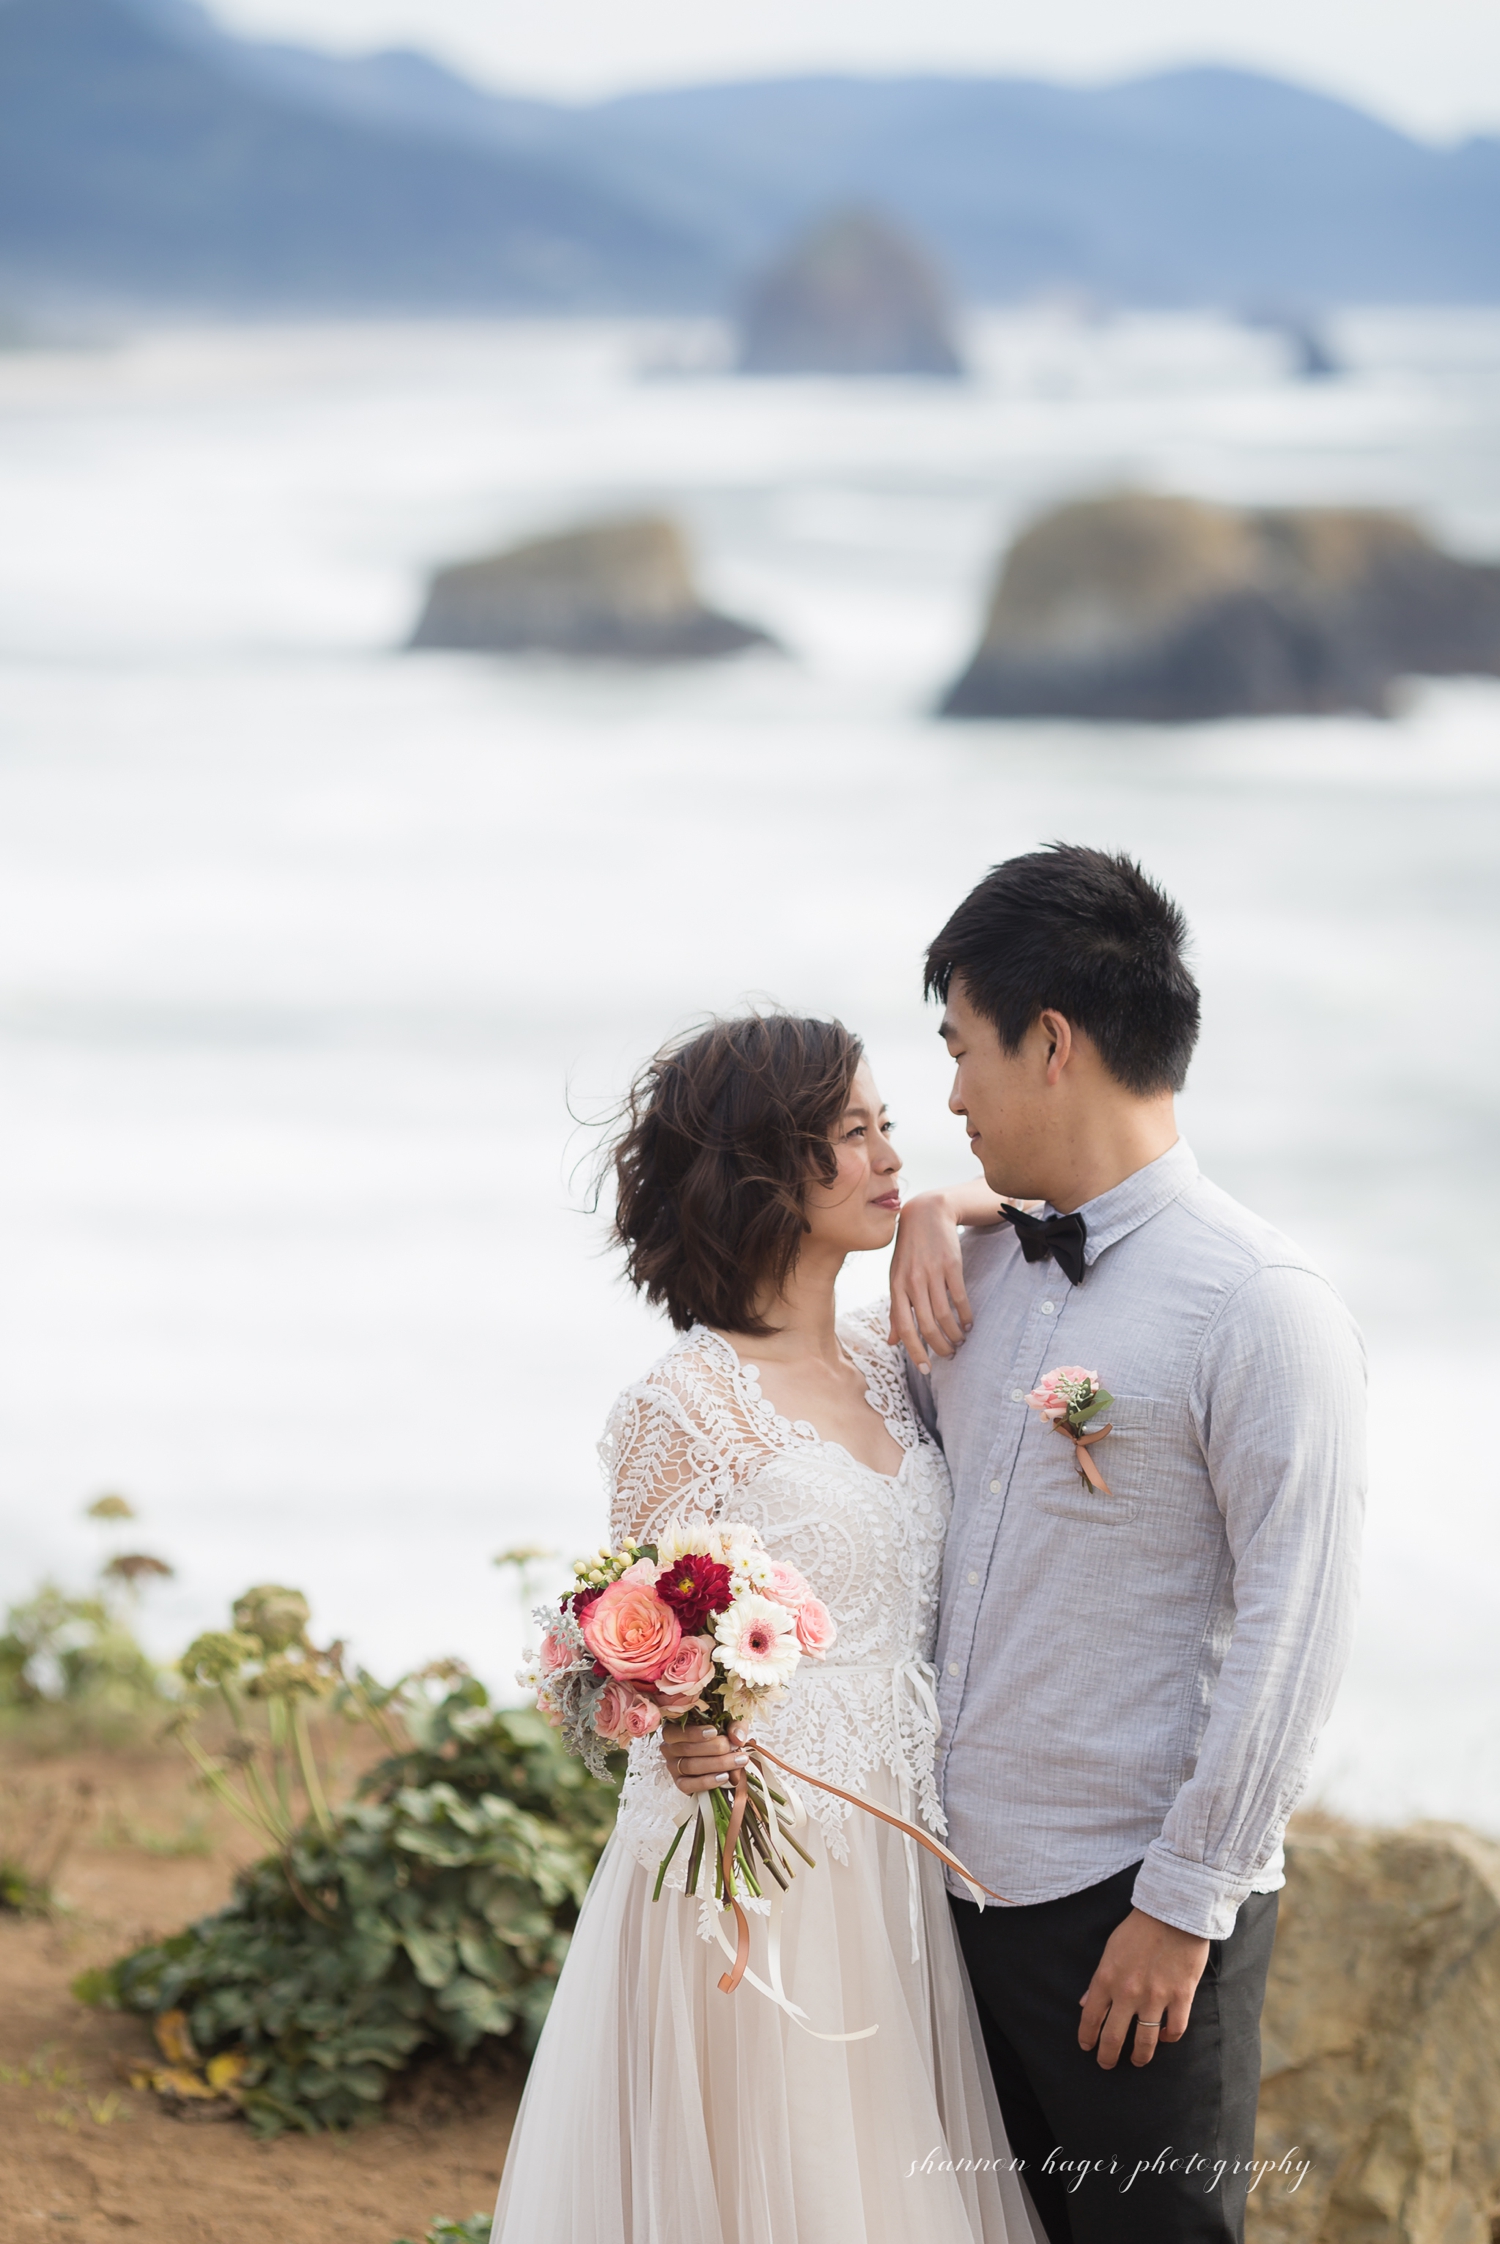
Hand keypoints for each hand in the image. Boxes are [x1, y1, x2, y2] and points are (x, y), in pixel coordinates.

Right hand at [659, 1721, 748, 1795]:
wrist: (722, 1757)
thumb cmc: (721, 1735)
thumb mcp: (729, 1725)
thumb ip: (734, 1727)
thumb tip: (737, 1738)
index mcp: (674, 1729)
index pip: (675, 1731)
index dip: (693, 1732)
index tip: (714, 1731)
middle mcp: (669, 1748)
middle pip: (686, 1749)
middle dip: (714, 1748)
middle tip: (735, 1747)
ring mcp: (673, 1767)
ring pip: (690, 1766)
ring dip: (717, 1764)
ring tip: (738, 1761)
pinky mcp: (680, 1784)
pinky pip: (689, 1785)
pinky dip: (708, 1782)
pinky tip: (725, 1776)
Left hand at [888, 1191, 972, 1369]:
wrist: (926, 1214)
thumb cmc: (909, 1251)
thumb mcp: (896, 1278)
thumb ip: (895, 1311)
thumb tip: (891, 1342)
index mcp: (896, 1287)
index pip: (904, 1327)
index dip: (915, 1351)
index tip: (926, 1369)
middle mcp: (912, 1282)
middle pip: (926, 1325)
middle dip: (939, 1347)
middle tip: (949, 1355)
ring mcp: (931, 1273)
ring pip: (944, 1315)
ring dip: (954, 1334)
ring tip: (960, 1342)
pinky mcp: (951, 1265)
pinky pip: (959, 1298)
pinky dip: (965, 1316)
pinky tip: (968, 1324)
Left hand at [1078, 1907, 1209, 2068]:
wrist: (1173, 1912)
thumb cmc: (1139, 1928)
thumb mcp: (1110, 1949)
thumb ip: (1098, 1979)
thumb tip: (1085, 2003)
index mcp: (1107, 1978)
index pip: (1091, 2018)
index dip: (1087, 2037)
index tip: (1087, 2047)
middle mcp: (1128, 1992)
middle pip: (1114, 2037)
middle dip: (1107, 2056)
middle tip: (1106, 2064)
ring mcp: (1156, 1997)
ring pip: (1145, 2041)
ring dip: (1139, 2056)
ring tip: (1137, 2061)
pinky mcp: (1181, 1996)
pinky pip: (1175, 2029)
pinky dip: (1169, 2038)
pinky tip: (1165, 2037)